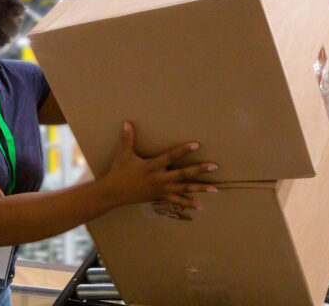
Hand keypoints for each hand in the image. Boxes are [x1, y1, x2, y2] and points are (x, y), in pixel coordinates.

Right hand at [99, 122, 217, 210]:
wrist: (113, 193)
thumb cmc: (119, 171)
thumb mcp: (122, 154)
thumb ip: (127, 138)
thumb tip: (127, 123)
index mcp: (151, 166)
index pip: (170, 157)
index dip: (183, 150)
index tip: (197, 145)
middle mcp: (159, 178)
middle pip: (182, 174)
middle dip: (198, 170)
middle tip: (214, 166)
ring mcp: (161, 189)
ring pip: (183, 189)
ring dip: (199, 188)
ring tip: (215, 188)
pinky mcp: (160, 197)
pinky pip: (177, 201)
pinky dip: (188, 203)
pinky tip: (201, 205)